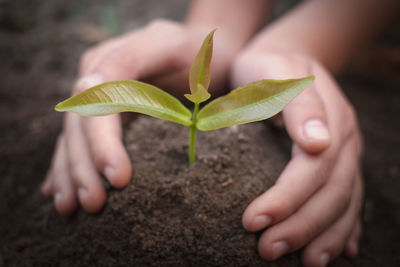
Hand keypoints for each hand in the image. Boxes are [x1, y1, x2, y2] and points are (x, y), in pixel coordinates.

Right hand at [41, 20, 233, 214]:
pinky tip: (59, 191)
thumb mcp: (180, 49)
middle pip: (80, 124)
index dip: (102, 141)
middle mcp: (96, 77)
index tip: (117, 179)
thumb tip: (118, 95)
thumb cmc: (198, 53)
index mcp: (112, 59)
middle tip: (93, 204)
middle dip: (84, 165)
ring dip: (70, 173)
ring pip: (73, 136)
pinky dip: (68, 166)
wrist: (201, 51)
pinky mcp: (104, 114)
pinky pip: (79, 141)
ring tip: (70, 209)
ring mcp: (96, 97)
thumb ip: (151, 62)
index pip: (99, 102)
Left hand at [231, 48, 362, 266]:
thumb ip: (298, 104)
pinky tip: (339, 249)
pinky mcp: (339, 162)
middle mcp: (344, 138)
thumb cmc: (269, 68)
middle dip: (302, 225)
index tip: (254, 222)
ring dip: (326, 234)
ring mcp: (346, 152)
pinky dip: (345, 225)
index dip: (287, 198)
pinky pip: (349, 197)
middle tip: (268, 251)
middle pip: (331, 190)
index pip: (313, 167)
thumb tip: (319, 143)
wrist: (284, 60)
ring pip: (345, 200)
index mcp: (330, 116)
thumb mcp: (276, 73)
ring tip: (308, 263)